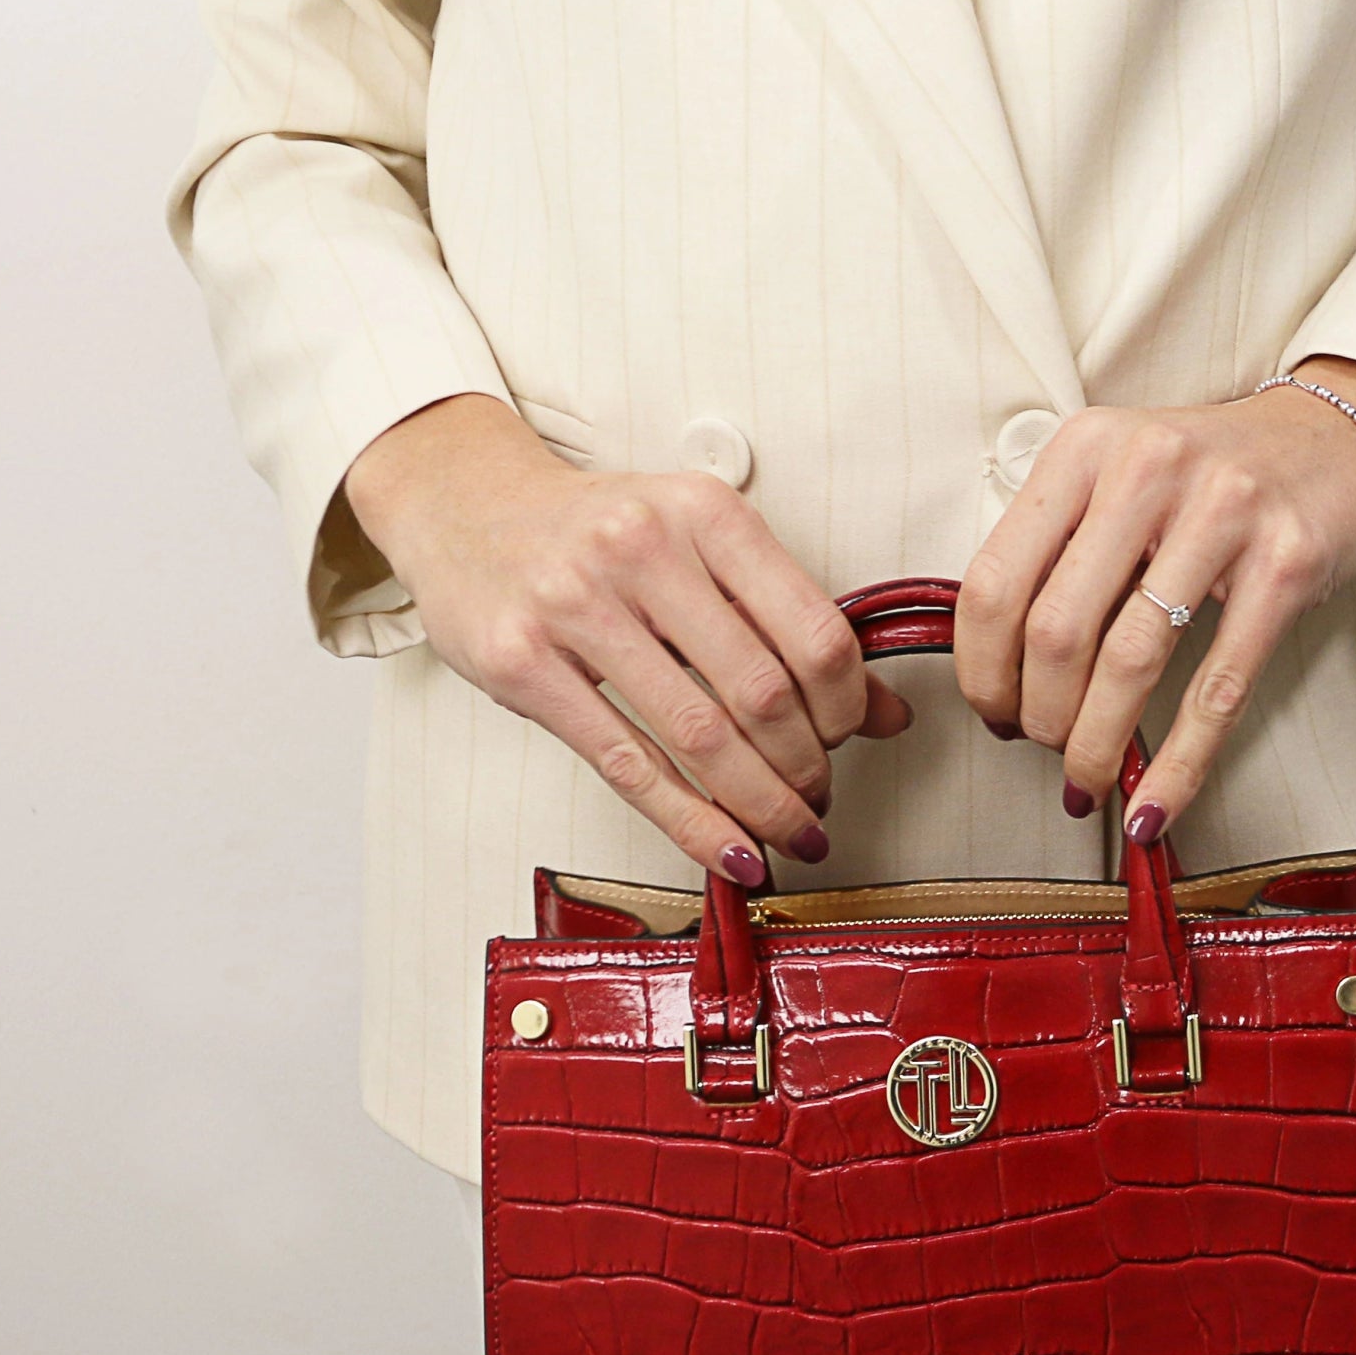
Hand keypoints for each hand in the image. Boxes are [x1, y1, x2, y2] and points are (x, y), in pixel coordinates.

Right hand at [344, 394, 912, 883]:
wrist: (464, 501)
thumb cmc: (597, 532)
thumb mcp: (700, 547)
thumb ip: (789, 621)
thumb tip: (890, 715)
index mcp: (706, 514)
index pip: (815, 633)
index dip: (849, 710)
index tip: (851, 741)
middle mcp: (644, 550)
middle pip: (764, 694)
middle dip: (808, 770)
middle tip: (820, 803)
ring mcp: (576, 606)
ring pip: (701, 738)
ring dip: (762, 807)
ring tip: (790, 837)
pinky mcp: (523, 664)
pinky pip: (629, 767)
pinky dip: (693, 824)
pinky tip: (732, 853)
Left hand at [953, 356, 1355, 843]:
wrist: (1341, 435)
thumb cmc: (1215, 474)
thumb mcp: (1119, 478)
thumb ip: (1058, 550)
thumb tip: (1000, 669)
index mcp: (1085, 448)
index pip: (994, 581)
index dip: (981, 669)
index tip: (992, 711)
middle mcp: (1148, 468)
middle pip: (1054, 631)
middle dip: (1037, 716)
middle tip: (1042, 745)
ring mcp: (1224, 513)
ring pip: (1129, 663)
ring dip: (1095, 746)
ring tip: (1089, 779)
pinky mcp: (1286, 564)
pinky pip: (1217, 690)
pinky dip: (1179, 765)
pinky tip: (1154, 805)